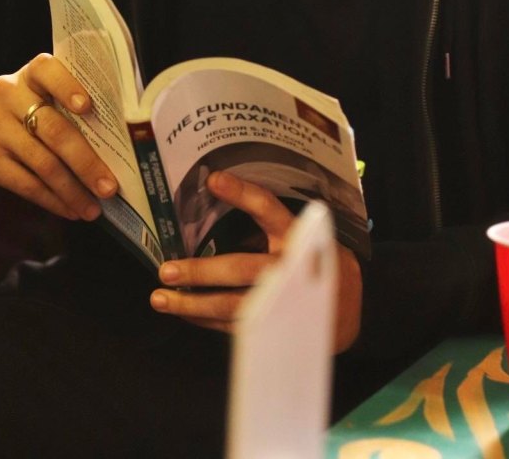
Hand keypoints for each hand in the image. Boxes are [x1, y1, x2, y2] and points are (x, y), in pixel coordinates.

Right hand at [0, 53, 117, 219]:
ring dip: (73, 191)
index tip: (89, 108)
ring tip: (94, 209)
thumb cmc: (24, 118)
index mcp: (29, 75)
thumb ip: (69, 109)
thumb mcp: (40, 100)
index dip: (68, 87)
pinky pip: (26, 184)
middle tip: (110, 187)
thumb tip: (120, 144)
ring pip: (43, 163)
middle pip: (54, 130)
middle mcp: (7, 94)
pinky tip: (70, 210)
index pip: (47, 69)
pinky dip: (53, 201)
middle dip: (87, 163)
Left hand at [149, 171, 361, 352]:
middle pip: (243, 269)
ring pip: (235, 306)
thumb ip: (270, 223)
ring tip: (161, 298)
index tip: (212, 179)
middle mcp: (290, 269)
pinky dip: (205, 320)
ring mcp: (283, 303)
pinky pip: (235, 327)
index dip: (242, 194)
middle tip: (167, 270)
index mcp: (298, 236)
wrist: (347, 308)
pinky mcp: (277, 328)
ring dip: (194, 304)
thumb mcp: (302, 234)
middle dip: (203, 272)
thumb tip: (215, 195)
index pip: (269, 208)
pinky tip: (183, 311)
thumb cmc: (313, 259)